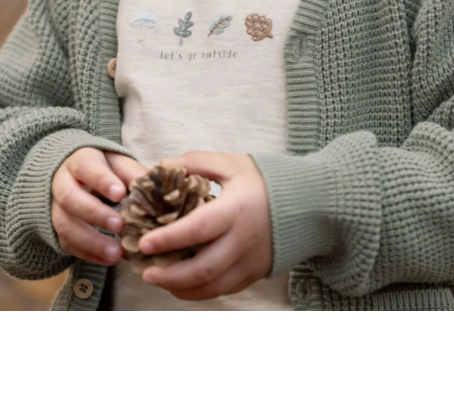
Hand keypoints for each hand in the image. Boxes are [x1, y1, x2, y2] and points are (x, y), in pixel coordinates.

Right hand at [51, 147, 147, 266]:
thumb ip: (134, 173)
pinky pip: (66, 244)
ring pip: (65, 225)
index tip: (120, 194)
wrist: (76, 175)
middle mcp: (61, 183)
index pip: (86, 168)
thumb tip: (156, 188)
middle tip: (119, 225)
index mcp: (79, 160)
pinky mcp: (56, 228)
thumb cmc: (104, 168)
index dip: (102, 181)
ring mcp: (54, 207)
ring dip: (91, 241)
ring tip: (116, 253)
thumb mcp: (119, 164)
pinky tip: (109, 260)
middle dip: (95, 213)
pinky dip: (88, 254)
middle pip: (70, 198)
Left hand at [138, 152, 272, 300]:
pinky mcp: (255, 273)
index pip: (197, 230)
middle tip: (144, 272)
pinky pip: (223, 289)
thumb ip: (195, 162)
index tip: (144, 243)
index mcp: (235, 210)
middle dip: (169, 275)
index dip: (168, 238)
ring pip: (212, 287)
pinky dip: (199, 291)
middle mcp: (243, 241)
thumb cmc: (265, 179)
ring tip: (157, 279)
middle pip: (203, 269)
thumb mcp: (231, 163)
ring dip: (181, 288)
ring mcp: (250, 261)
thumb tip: (161, 167)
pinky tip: (180, 283)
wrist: (309, 202)